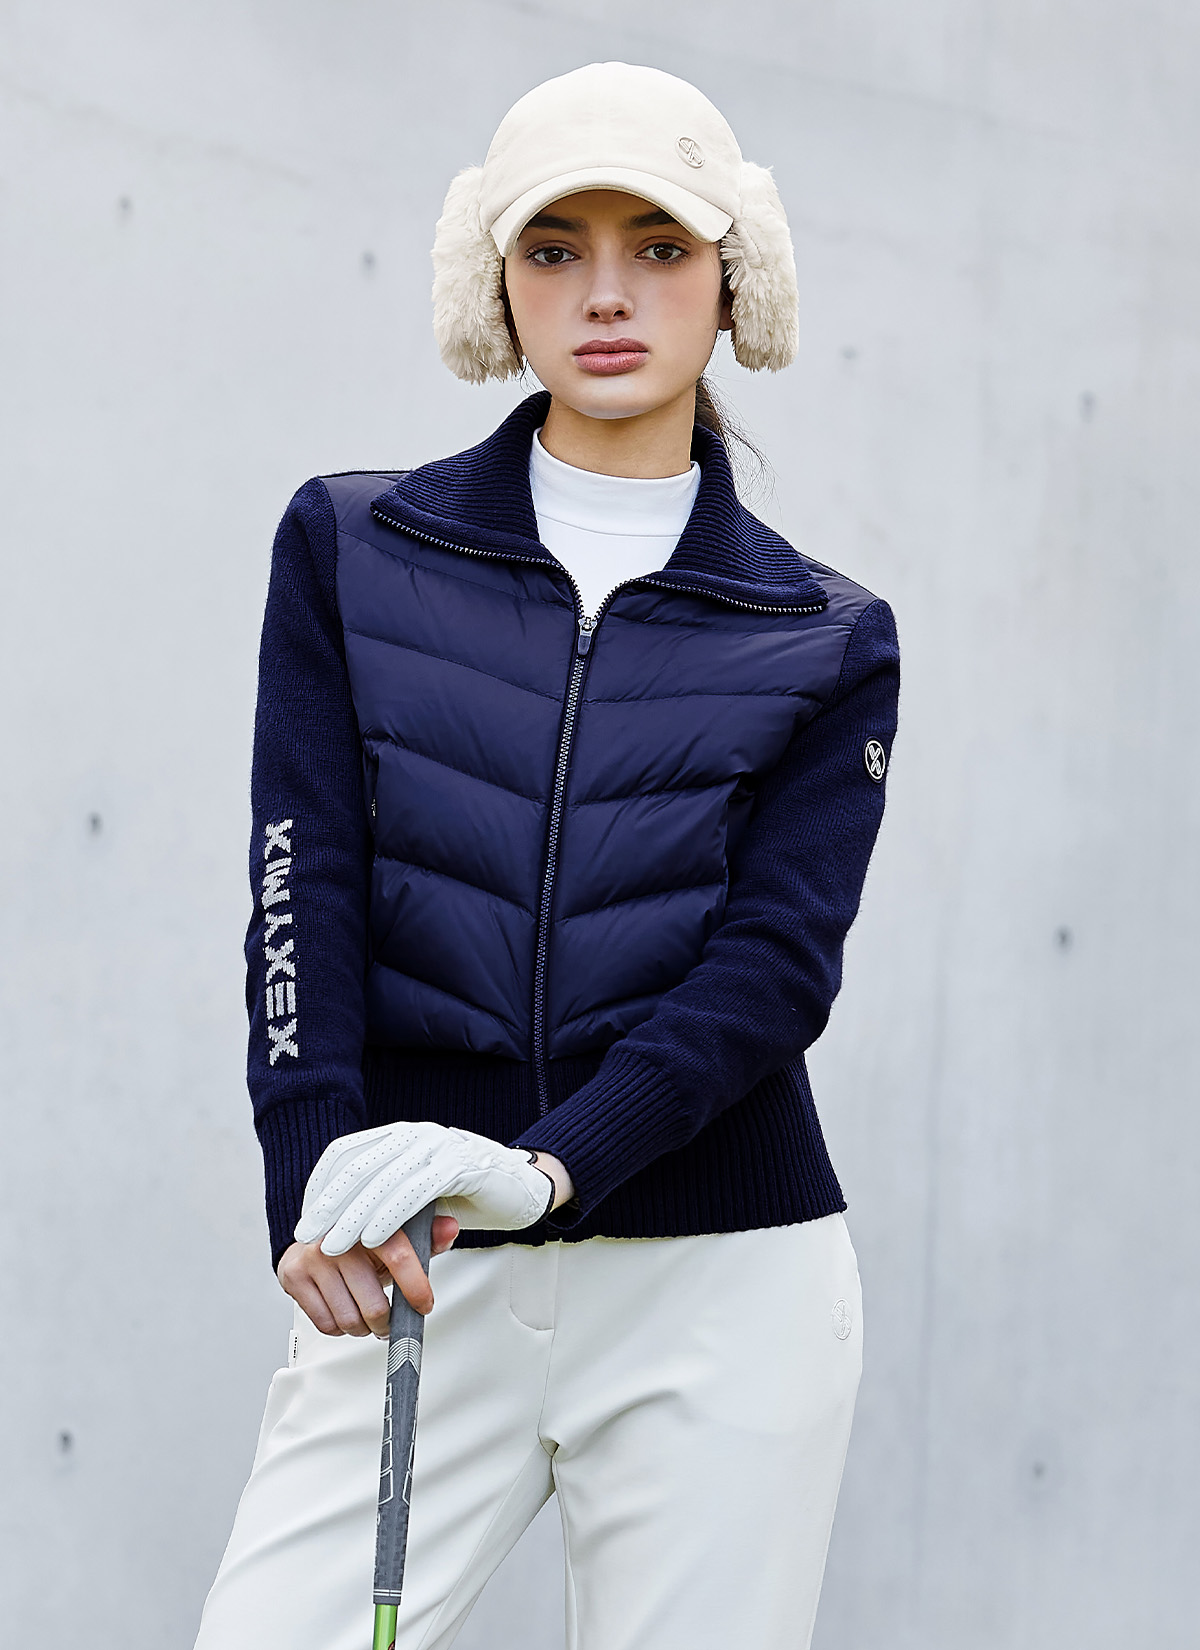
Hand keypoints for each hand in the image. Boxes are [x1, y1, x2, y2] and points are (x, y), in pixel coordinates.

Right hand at [276, 1217, 460, 1333]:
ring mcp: (314, 1258)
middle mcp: (339, 1238)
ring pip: (350, 1321)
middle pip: (374, 1305)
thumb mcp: (398, 1232)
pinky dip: (340, 1328)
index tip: (424, 1305)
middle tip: (390, 1320)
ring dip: (364, 1328)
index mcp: (369, 1221)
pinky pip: (326, 1324)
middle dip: (387, 1322)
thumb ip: (427, 1235)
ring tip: (367, 1314)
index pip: (398, 1258)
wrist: (316, 1229)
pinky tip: (344, 1308)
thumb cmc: (362, 1237)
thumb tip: (450, 1229)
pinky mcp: (294, 1276)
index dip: (416, 1288)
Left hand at [293, 1121, 559, 1255]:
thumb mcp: (419, 1191)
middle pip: (360, 1165)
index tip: (306, 1213)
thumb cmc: (467, 1193)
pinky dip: (389, 1217)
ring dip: (354, 1216)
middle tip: (308, 1232)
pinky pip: (415, 1192)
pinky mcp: (459, 1166)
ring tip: (333, 1245)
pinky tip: (372, 1240)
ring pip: (384, 1181)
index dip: (322, 1182)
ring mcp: (438, 1146)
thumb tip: (340, 1221)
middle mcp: (416, 1133)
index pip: (348, 1151)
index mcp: (402, 1134)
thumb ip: (387, 1196)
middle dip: (329, 1202)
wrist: (524, 1187)